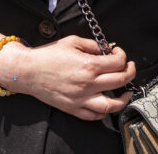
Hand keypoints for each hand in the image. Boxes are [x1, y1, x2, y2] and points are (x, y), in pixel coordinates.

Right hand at [0, 36, 135, 120]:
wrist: (27, 71)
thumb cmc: (48, 55)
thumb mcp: (73, 41)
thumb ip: (93, 45)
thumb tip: (107, 49)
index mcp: (89, 65)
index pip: (119, 62)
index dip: (123, 56)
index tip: (118, 53)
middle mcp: (88, 84)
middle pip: (121, 81)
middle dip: (130, 72)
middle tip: (129, 68)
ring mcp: (81, 98)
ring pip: (111, 105)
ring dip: (123, 98)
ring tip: (126, 92)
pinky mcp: (72, 108)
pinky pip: (93, 116)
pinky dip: (104, 112)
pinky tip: (107, 104)